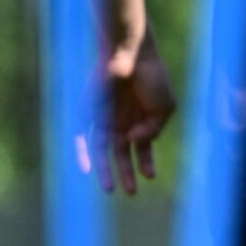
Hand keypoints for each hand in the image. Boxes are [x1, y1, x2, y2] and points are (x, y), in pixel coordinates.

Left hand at [87, 32, 176, 195]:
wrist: (132, 53)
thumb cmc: (152, 78)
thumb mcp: (165, 108)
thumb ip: (153, 130)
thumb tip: (134, 143)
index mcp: (140, 121)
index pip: (141, 149)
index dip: (146, 164)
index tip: (150, 176)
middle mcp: (121, 122)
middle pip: (121, 154)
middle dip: (126, 173)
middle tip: (130, 192)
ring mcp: (104, 118)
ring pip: (102, 151)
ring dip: (105, 171)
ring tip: (111, 189)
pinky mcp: (88, 112)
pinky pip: (80, 135)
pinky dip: (82, 153)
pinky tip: (86, 170)